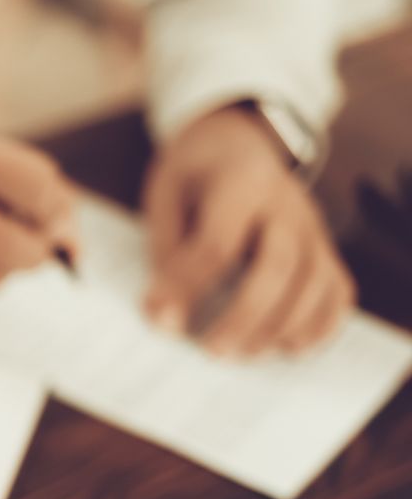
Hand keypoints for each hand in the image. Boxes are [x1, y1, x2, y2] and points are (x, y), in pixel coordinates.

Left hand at [143, 106, 352, 356]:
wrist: (236, 143)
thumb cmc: (194, 175)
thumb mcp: (166, 195)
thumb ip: (165, 250)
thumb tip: (162, 313)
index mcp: (239, 181)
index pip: (219, 242)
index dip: (188, 286)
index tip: (161, 320)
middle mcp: (285, 203)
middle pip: (279, 264)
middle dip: (246, 314)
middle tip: (213, 351)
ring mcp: (311, 226)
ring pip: (315, 280)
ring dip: (283, 326)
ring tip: (245, 355)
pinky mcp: (322, 246)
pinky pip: (338, 287)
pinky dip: (323, 322)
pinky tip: (293, 349)